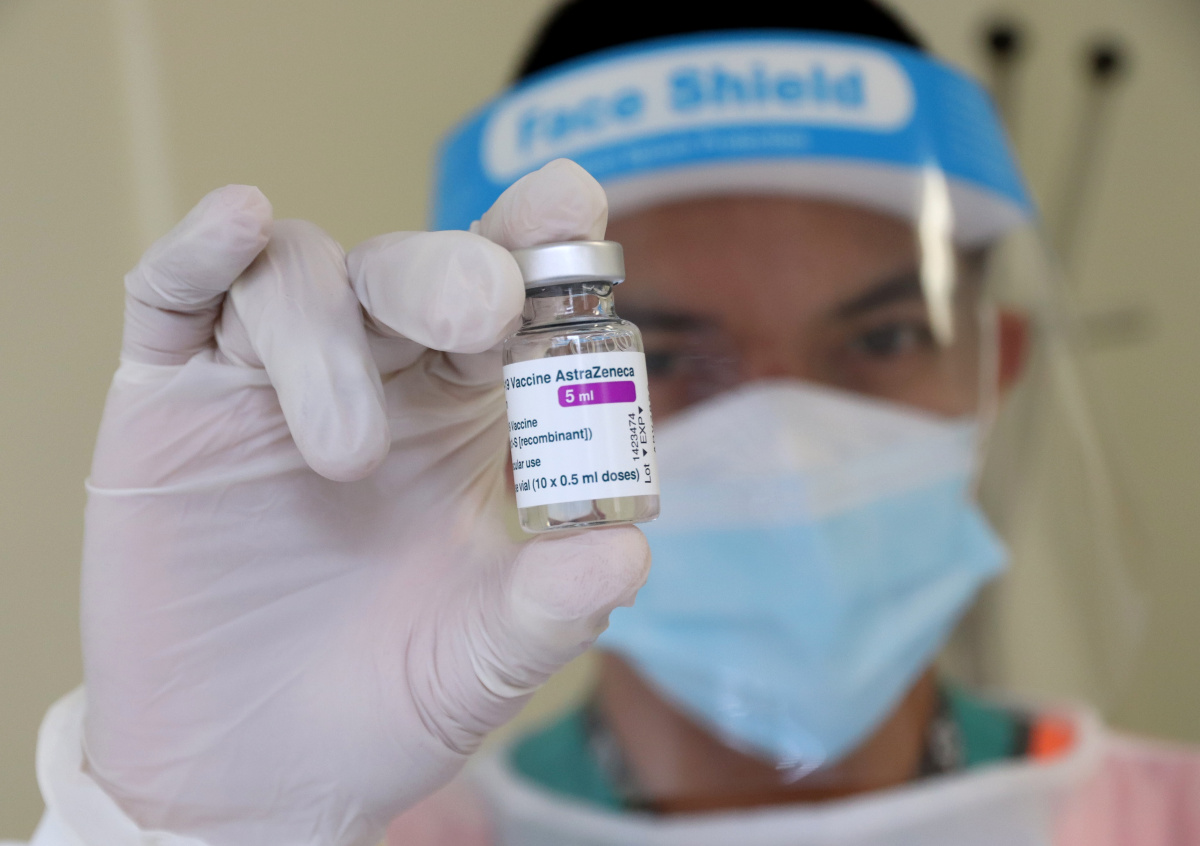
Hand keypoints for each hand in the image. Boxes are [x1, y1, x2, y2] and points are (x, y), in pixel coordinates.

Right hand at [76, 160, 648, 845]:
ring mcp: (263, 380)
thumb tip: (627, 552)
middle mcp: (374, 375)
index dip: (538, 240)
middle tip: (484, 312)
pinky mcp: (168, 402)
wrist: (253, 779)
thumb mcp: (480, 663)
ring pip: (296, 277)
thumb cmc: (383, 704)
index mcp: (464, 412)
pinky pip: (170, 296)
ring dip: (327, 335)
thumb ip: (548, 610)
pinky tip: (234, 222)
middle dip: (448, 272)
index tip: (572, 205)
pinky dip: (196, 255)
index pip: (506, 295)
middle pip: (407, 268)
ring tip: (349, 457)